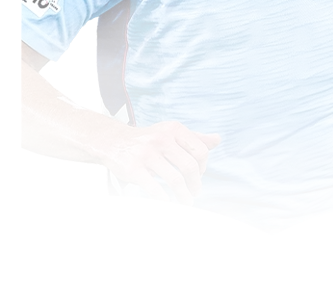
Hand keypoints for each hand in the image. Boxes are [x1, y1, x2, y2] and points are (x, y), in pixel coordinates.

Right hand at [98, 120, 220, 205]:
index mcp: (174, 129)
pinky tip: (168, 202)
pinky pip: (155, 189)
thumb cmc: (149, 139)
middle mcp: (161, 139)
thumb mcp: (171, 132)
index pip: (200, 150)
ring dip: (184, 195)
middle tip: (196, 192)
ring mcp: (147, 154)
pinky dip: (164, 199)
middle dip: (196, 184)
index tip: (200, 175)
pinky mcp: (134, 169)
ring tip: (186, 201)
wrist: (115, 141)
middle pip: (190, 166)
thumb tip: (217, 140)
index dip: (204, 167)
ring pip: (175, 180)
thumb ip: (194, 137)